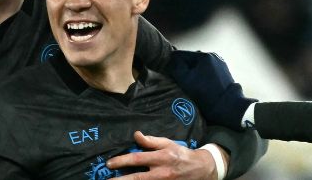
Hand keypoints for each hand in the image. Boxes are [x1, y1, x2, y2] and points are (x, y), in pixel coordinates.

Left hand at [106, 131, 224, 179]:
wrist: (201, 170)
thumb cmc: (181, 155)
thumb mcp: (168, 143)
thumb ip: (151, 141)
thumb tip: (136, 135)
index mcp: (161, 157)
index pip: (138, 159)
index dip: (122, 161)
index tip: (110, 163)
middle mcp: (161, 173)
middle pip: (137, 178)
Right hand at [166, 50, 255, 129]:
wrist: (228, 107)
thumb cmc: (206, 95)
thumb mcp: (186, 81)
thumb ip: (176, 68)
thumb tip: (170, 60)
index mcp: (204, 56)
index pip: (182, 54)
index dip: (172, 62)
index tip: (166, 70)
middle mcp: (214, 57)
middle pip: (191, 59)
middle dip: (183, 67)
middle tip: (176, 78)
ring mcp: (220, 65)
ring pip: (200, 66)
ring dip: (192, 72)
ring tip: (187, 83)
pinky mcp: (224, 74)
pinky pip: (208, 72)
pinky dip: (201, 76)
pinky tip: (199, 86)